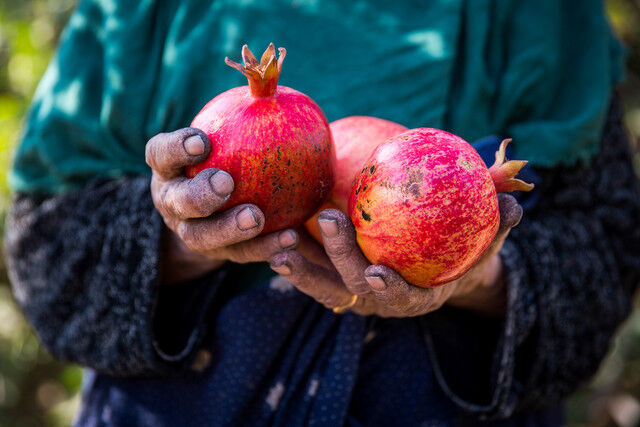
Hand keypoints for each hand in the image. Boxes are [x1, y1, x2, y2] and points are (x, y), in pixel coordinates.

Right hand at [146, 128, 298, 283]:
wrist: (214, 210)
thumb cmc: (227, 158)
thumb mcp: (226, 138)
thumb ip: (241, 118)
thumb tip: (271, 85)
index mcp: (169, 169)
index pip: (161, 154)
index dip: (176, 148)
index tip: (202, 140)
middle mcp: (172, 202)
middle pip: (177, 202)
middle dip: (199, 194)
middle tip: (226, 183)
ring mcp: (192, 232)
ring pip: (202, 236)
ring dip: (229, 229)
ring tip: (256, 217)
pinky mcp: (218, 255)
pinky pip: (241, 255)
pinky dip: (265, 249)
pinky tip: (291, 238)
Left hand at [269, 194, 521, 317]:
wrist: (438, 263)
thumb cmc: (463, 249)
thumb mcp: (486, 237)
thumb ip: (499, 223)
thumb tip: (517, 203)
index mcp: (419, 297)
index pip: (403, 299)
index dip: (391, 290)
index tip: (378, 272)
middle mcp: (383, 300)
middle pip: (355, 287)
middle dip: (338, 258)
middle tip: (326, 219)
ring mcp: (356, 292)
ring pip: (324, 286)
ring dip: (301, 267)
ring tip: (280, 242)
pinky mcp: (336, 279)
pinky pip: (312, 270)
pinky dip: (296, 255)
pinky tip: (278, 232)